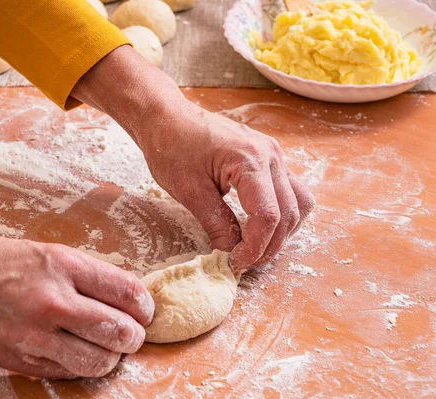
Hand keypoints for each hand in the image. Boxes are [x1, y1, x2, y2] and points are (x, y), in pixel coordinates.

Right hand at [0, 235, 153, 378]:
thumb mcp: (43, 251)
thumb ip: (83, 274)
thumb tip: (122, 296)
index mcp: (61, 265)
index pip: (127, 291)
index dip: (146, 305)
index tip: (144, 309)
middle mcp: (53, 301)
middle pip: (121, 331)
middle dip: (134, 335)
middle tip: (131, 332)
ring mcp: (36, 336)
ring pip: (100, 361)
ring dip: (112, 356)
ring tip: (107, 346)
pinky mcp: (22, 361)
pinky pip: (70, 373)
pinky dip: (83, 366)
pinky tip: (77, 352)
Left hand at [72, 46, 313, 269]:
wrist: (166, 117)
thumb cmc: (171, 147)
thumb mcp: (189, 191)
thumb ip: (216, 223)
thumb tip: (232, 251)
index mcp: (250, 160)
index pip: (268, 216)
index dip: (255, 247)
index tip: (236, 262)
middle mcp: (270, 155)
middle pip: (289, 213)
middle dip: (270, 245)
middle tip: (245, 261)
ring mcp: (273, 154)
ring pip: (299, 203)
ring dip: (282, 231)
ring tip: (255, 247)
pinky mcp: (268, 157)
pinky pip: (290, 190)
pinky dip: (281, 213)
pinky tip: (259, 225)